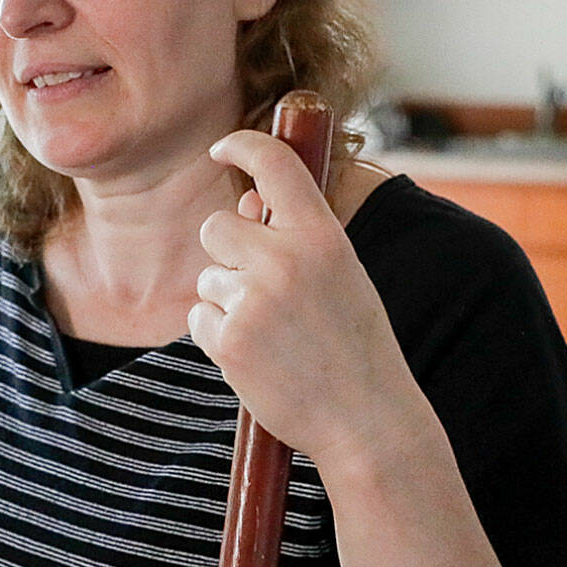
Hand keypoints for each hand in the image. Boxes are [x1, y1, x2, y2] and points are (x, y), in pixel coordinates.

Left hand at [190, 132, 425, 468]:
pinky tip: (259, 358)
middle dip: (226, 253)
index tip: (223, 148)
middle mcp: (286, 260)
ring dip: (228, 302)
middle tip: (258, 289)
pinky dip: (220, 337)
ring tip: (275, 337)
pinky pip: (200, 319)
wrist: (366, 420)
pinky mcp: (230, 340)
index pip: (276, 164)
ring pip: (209, 279)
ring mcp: (254, 300)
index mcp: (323, 237)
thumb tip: (243, 204)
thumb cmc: (356, 348)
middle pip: (218, 227)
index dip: (243, 145)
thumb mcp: (340, 278)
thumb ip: (296, 238)